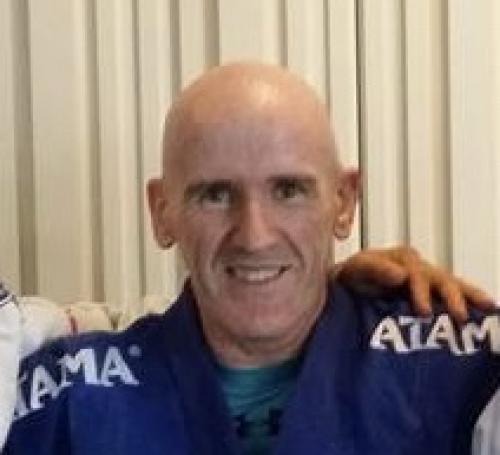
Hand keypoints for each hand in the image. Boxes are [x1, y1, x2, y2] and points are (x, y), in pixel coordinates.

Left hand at [332, 246, 493, 321]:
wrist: (350, 284)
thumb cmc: (354, 275)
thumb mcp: (358, 268)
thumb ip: (376, 268)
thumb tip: (400, 275)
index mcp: (404, 259)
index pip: (416, 274)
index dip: (422, 292)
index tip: (423, 311)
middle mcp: (419, 267)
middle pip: (441, 279)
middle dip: (452, 297)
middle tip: (459, 317)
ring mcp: (428, 280)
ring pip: (453, 285)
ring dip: (470, 296)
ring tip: (490, 308)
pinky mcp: (431, 293)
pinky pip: (453, 295)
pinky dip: (470, 301)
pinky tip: (486, 311)